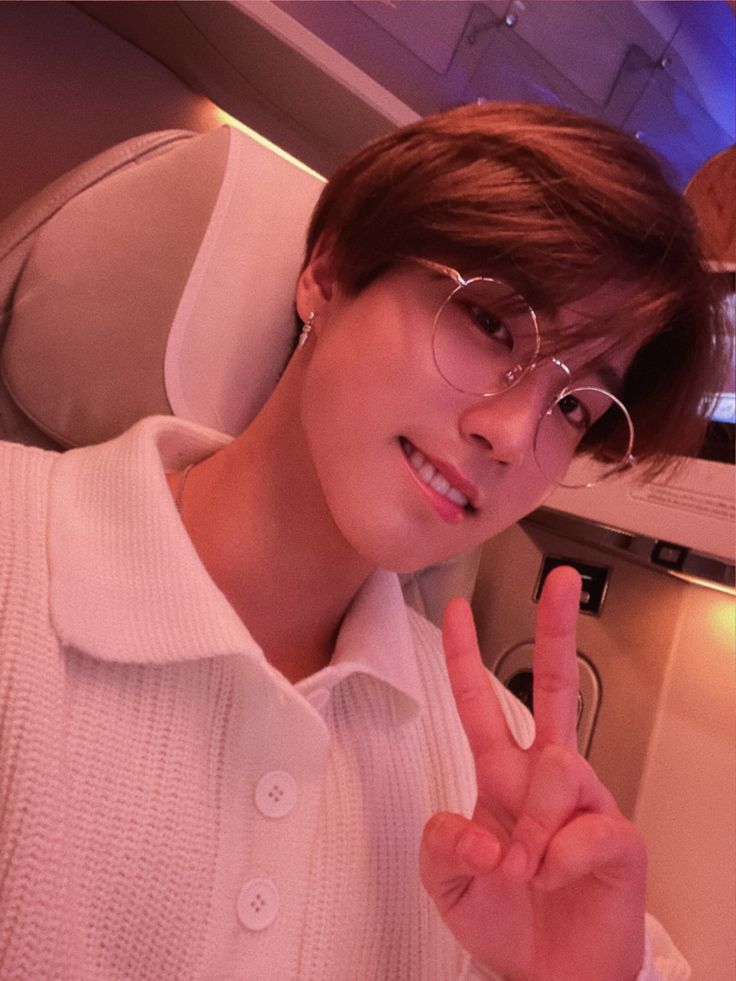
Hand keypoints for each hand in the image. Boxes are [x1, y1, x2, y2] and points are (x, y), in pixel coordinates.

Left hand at [420, 566, 646, 980]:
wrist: (551, 978)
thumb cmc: (506, 921)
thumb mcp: (449, 882)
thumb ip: (442, 844)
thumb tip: (480, 825)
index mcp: (502, 776)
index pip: (480, 704)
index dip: (464, 658)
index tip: (454, 611)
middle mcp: (546, 777)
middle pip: (552, 687)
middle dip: (555, 630)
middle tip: (560, 581)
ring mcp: (584, 802)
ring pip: (557, 766)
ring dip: (531, 823)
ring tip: (524, 866)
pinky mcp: (617, 836)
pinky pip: (585, 827)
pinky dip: (558, 860)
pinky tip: (554, 878)